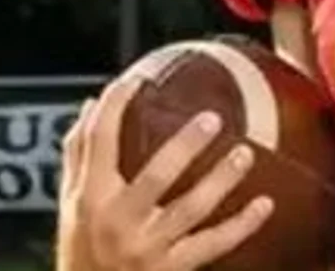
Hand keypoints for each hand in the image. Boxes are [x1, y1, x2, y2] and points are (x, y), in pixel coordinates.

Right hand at [58, 72, 275, 270]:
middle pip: (155, 176)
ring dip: (221, 180)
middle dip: (185, 146)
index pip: (98, 142)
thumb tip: (90, 105)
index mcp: (90, 198)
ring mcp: (148, 247)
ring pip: (191, 209)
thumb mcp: (70, 205)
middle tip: (212, 118)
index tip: (134, 81)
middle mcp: (118, 221)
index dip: (114, 107)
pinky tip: (264, 205)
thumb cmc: (82, 251)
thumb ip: (79, 155)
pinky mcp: (172, 269)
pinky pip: (213, 245)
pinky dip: (241, 226)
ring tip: (244, 154)